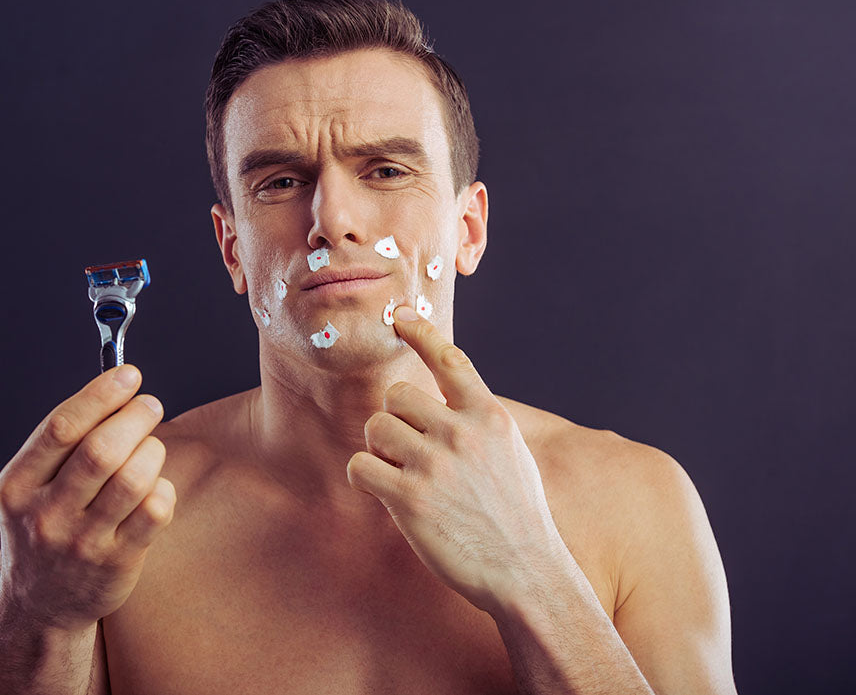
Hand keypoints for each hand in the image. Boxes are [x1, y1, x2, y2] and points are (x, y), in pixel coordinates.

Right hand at [0, 365, 175, 630]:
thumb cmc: (44, 524)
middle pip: (101, 451)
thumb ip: (64, 440)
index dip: (101, 395)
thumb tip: (116, 385)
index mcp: (19, 484)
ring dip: (152, 450)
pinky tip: (155, 487)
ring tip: (151, 447)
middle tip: (149, 405)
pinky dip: (163, 488)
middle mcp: (46, 514)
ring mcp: (81, 542)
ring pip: (133, 479)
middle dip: (135, 417)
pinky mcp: (116, 563)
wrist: (38, 602)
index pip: (62, 428)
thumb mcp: (31, 484)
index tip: (129, 375)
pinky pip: (155, 511)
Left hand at [346, 307, 562, 612]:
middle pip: (397, 395)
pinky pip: (361, 466)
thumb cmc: (514, 515)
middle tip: (411, 454)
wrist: (527, 572)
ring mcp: (436, 463)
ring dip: (379, 450)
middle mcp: (463, 432)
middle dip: (395, 421)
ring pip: (376, 427)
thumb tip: (436, 398)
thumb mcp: (509, 454)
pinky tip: (386, 493)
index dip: (421, 332)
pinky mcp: (410, 498)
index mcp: (490, 417)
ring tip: (403, 476)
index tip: (399, 316)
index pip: (450, 359)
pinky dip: (365, 477)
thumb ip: (475, 422)